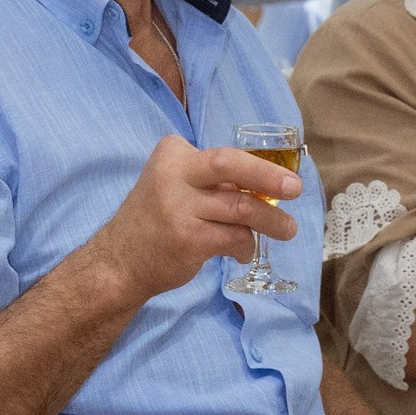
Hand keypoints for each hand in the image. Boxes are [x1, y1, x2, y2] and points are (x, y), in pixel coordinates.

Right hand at [91, 135, 298, 302]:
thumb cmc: (155, 219)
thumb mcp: (174, 184)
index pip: (223, 154)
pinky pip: (234, 238)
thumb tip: (267, 183)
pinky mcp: (188, 239)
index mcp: (172, 153)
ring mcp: (179, 208)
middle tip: (295, 189)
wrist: (119, 261)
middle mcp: (173, 175)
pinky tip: (241, 252)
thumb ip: (211, 180)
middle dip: (268, 176)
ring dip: (271, 221)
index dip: (255, 167)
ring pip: (241, 208)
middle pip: (230, 165)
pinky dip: (246, 246)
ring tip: (287, 230)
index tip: (274, 180)